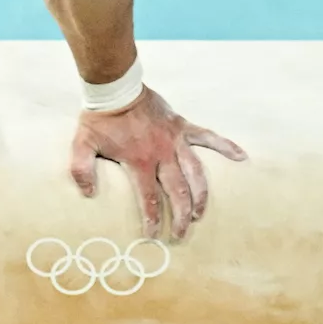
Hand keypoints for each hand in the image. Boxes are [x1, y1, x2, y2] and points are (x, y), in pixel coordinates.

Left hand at [69, 85, 247, 240]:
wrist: (117, 88)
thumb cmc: (101, 118)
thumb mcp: (82, 144)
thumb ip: (81, 170)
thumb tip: (88, 194)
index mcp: (140, 161)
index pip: (150, 198)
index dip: (153, 219)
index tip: (154, 236)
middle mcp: (162, 154)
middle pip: (178, 191)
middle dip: (182, 216)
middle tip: (182, 234)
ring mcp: (176, 140)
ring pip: (196, 172)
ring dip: (201, 195)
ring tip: (201, 213)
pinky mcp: (182, 126)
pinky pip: (208, 137)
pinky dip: (225, 146)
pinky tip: (241, 157)